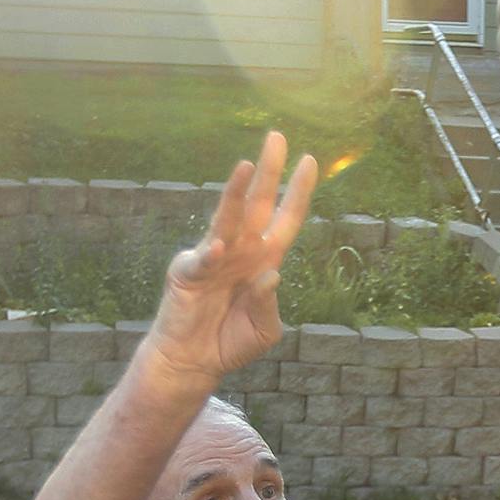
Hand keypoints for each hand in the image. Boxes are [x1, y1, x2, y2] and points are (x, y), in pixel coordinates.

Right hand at [145, 131, 318, 386]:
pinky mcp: (188, 272)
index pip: (285, 218)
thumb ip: (269, 304)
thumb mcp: (264, 328)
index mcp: (265, 258)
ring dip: (236, 192)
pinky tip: (220, 248)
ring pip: (228, 218)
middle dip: (269, 171)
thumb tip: (271, 274)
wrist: (195, 361)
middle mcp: (242, 250)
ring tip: (247, 166)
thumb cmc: (230, 341)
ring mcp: (214, 257)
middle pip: (258, 204)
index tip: (310, 161)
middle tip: (277, 137)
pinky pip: (203, 259)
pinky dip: (211, 254)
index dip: (298, 191)